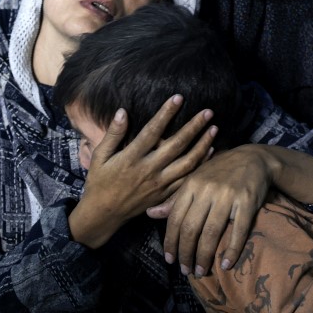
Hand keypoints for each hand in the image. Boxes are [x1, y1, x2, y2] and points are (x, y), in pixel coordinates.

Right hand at [69, 96, 217, 248]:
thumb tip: (122, 111)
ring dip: (203, 145)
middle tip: (208, 112)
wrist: (104, 214)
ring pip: (187, 163)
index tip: (178, 98)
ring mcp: (159, 184)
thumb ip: (112, 134)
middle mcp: (148, 170)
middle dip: (194, 126)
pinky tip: (209, 152)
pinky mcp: (164, 195)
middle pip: (177, 145)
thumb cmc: (99, 182)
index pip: (152, 131)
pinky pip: (187, 179)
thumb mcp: (99, 157)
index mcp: (131, 158)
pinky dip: (200, 165)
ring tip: (214, 129)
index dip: (166, 113)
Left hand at [147, 144, 274, 276]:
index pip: (175, 218)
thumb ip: (175, 199)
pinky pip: (238, 230)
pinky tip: (226, 264)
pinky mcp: (247, 201)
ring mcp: (227, 196)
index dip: (171, 242)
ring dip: (205, 256)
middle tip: (186, 270)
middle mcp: (207, 190)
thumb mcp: (195, 180)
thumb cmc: (220, 171)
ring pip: (211, 232)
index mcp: (191, 185)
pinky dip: (232, 250)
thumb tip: (150, 214)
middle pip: (191, 228)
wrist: (253, 158)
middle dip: (186, 253)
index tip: (170, 260)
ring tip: (201, 271)